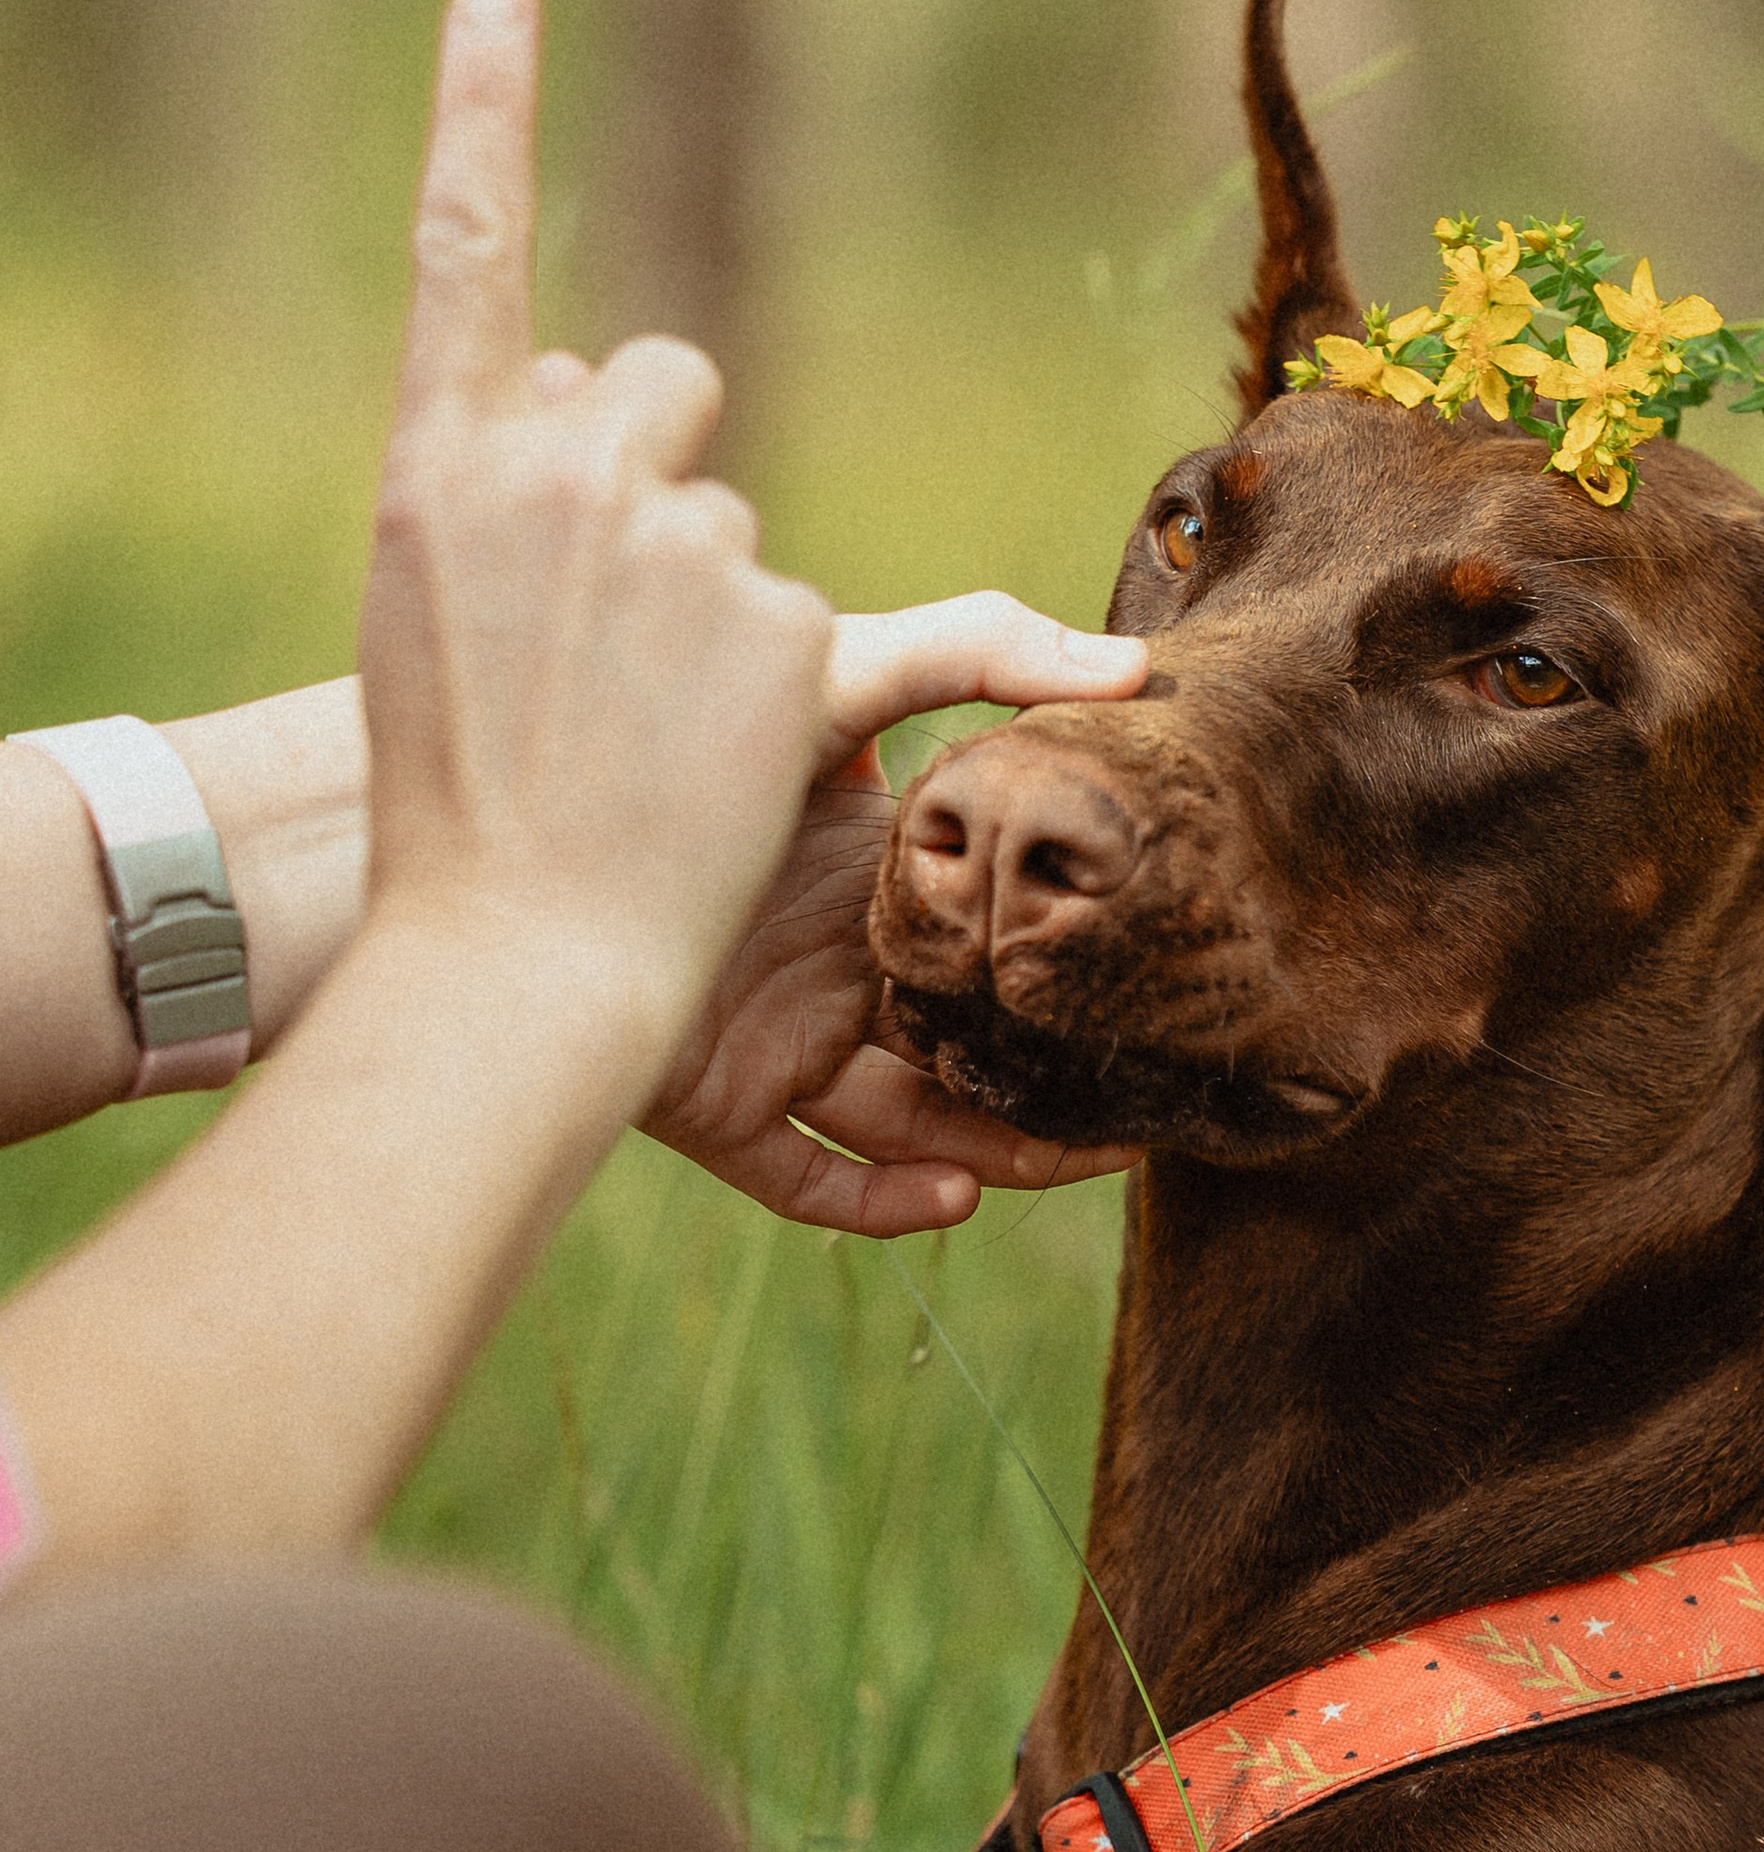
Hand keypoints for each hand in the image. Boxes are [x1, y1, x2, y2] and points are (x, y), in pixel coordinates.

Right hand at [360, 0, 832, 1062]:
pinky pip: (857, 633)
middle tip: (610, 638)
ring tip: (641, 747)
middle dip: (661, 477)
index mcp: (442, 463)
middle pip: (667, 389)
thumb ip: (516, 484)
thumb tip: (598, 377)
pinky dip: (807, 694)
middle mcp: (558, 471)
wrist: (506, 949)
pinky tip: (731, 767)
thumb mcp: (437, 610)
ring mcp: (674, 544)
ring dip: (714, 618)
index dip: (481, 114)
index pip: (460, 253)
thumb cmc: (455, 790)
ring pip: (736, 525)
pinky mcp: (785, 634)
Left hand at [644, 596, 1147, 1232]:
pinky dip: (882, 1202)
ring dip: (1003, 1152)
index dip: (1075, 966)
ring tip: (1087, 1156)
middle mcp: (838, 965)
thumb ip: (980, 650)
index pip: (998, 937)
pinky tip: (954, 1192)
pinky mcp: (714, 1108)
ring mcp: (779, 1041)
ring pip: (914, 1124)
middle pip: (972, 1046)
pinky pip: (812, 1180)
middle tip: (1155, 1101)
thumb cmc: (671, 723)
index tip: (1171, 979)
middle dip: (1060, 1084)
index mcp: (880, 876)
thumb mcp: (841, 671)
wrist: (505, 809)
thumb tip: (1135, 667)